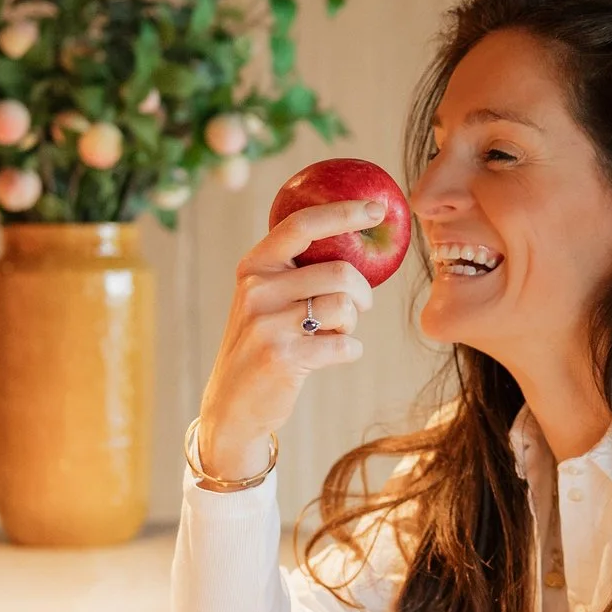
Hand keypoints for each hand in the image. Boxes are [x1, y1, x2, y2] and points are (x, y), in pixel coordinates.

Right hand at [193, 199, 384, 477]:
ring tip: (333, 334)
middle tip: (360, 306)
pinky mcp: (283, 357)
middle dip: (362, 292)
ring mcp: (267, 323)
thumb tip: (359, 241)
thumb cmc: (265, 343)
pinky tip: (331, 356)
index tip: (378, 208)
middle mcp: (257, 289)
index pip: (302, 224)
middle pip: (339, 272)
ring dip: (351, 325)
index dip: (343, 212)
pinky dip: (349, 351)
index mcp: (254, 265)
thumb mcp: (266, 299)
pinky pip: (345, 345)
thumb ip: (297, 271)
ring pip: (344, 308)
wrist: (232, 403)